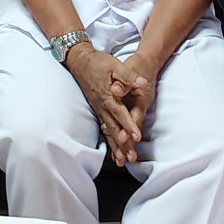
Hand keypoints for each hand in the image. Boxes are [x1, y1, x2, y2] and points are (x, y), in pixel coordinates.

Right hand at [66, 48, 144, 165]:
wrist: (80, 62)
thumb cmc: (99, 63)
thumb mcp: (115, 65)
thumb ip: (129, 76)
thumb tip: (142, 83)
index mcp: (108, 96)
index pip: (121, 113)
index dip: (129, 125)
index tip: (137, 137)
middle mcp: (102, 106)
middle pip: (114, 128)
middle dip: (122, 144)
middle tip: (130, 158)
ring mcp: (99, 109)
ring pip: (108, 131)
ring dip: (115, 147)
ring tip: (122, 161)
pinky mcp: (97, 110)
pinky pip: (104, 129)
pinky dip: (109, 141)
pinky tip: (114, 150)